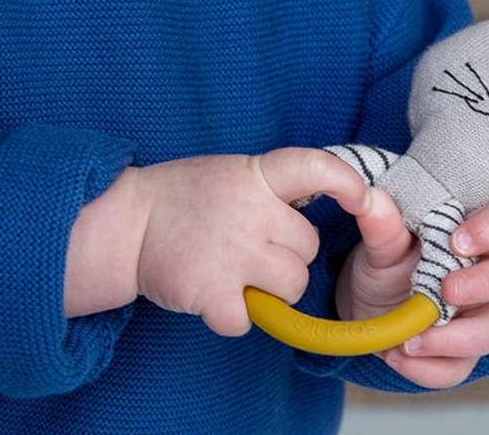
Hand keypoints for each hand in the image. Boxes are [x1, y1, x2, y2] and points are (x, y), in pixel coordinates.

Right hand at [65, 148, 371, 336]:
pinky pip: (250, 320)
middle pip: (307, 247)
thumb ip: (272, 188)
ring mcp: (232, 253)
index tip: (362, 196)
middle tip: (250, 247)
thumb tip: (323, 201)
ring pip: (292, 286)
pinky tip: (211, 293)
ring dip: (271, 289)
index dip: (345, 182)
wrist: (126, 223)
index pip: (313, 167)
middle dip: (288, 254)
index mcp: (255, 175)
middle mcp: (249, 211)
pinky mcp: (211, 292)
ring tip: (235, 271)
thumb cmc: (184, 197)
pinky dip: (232, 315)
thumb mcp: (232, 173)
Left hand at [335, 190, 488, 388]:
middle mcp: (484, 278)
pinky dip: (428, 367)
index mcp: (472, 239)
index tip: (457, 241)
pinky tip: (397, 356)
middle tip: (447, 290)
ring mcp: (477, 319)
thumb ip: (382, 225)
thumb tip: (370, 199)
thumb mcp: (381, 243)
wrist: (367, 306)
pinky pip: (458, 369)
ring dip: (453, 338)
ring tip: (411, 338)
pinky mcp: (460, 357)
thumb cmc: (388, 264)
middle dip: (481, 286)